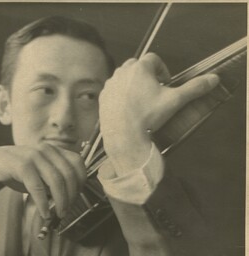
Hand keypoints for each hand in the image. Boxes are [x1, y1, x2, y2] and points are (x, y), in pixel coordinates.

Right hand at [0, 144, 86, 219]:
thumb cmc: (19, 170)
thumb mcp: (40, 172)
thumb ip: (55, 181)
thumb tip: (70, 200)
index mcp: (54, 150)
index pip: (78, 163)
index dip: (81, 182)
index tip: (76, 197)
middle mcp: (47, 150)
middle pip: (69, 174)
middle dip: (71, 196)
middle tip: (66, 210)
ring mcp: (35, 156)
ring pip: (56, 180)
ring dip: (60, 201)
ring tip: (58, 214)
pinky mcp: (22, 165)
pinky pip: (38, 187)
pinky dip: (43, 203)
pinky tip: (44, 213)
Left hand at [98, 53, 219, 174]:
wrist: (123, 135)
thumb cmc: (147, 116)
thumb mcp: (175, 101)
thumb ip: (194, 88)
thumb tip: (213, 79)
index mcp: (140, 68)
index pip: (154, 59)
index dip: (162, 69)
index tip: (166, 83)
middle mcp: (122, 72)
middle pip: (137, 66)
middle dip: (146, 75)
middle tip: (154, 90)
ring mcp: (111, 84)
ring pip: (123, 77)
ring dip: (132, 84)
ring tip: (141, 100)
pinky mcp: (103, 97)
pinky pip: (113, 90)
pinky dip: (121, 95)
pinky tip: (128, 108)